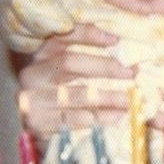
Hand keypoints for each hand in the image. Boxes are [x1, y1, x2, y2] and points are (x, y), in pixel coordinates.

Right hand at [17, 24, 132, 136]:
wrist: (33, 128)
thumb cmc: (59, 95)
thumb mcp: (66, 73)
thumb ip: (89, 60)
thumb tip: (124, 54)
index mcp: (41, 56)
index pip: (62, 38)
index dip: (87, 35)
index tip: (115, 39)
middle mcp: (33, 74)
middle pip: (69, 62)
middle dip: (104, 66)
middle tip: (131, 72)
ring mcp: (32, 99)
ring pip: (76, 94)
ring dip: (108, 97)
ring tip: (129, 99)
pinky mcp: (38, 122)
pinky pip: (74, 119)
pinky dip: (99, 117)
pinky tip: (117, 116)